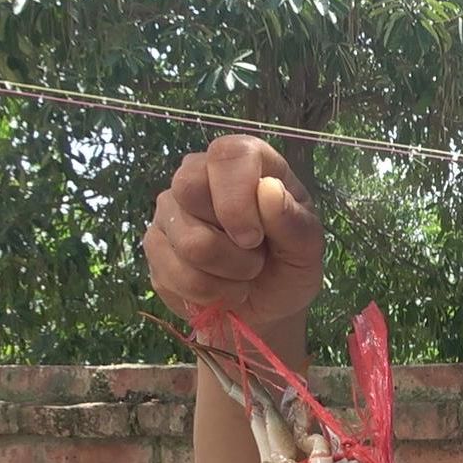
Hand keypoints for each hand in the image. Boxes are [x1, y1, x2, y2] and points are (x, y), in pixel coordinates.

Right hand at [145, 135, 324, 331]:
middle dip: (231, 242)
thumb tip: (267, 189)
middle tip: (255, 258)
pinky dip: (208, 292)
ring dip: (227, 273)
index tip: (254, 237)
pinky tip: (222, 289)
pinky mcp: (154, 244)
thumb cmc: (289, 267)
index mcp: (247, 164)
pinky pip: (172, 272)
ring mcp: (171, 209)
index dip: (237, 197)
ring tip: (245, 274)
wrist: (266, 307)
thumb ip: (294, 221)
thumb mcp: (307, 249)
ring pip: (187, 240)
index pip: (228, 155)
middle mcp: (200, 176)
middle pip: (189, 188)